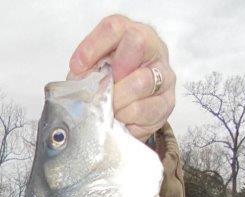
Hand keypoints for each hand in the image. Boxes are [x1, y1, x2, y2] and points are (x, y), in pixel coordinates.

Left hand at [68, 15, 175, 140]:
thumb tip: (79, 80)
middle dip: (112, 71)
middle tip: (102, 91)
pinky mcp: (166, 103)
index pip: (114, 28)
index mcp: (133, 34)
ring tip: (109, 110)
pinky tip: (120, 120)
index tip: (77, 68)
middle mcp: (154, 50)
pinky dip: (126, 120)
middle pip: (136, 44)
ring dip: (116, 102)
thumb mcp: (96, 73)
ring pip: (139, 83)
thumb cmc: (113, 87)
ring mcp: (164, 76)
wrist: (133, 114)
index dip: (92, 47)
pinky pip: (144, 111)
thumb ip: (86, 72)